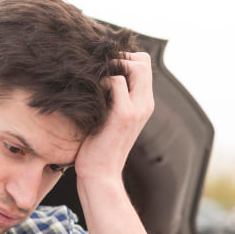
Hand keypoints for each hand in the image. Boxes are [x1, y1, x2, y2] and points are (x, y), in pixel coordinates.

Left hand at [74, 51, 154, 185]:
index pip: (144, 64)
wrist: (100, 176)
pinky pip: (117, 81)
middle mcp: (145, 104)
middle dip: (119, 58)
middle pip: (142, 60)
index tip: (102, 69)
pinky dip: (102, 81)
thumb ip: (111, 101)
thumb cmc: (98, 149)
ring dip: (111, 67)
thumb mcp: (108, 120)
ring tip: (94, 81)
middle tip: (97, 72)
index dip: (124, 59)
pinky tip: (89, 94)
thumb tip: (96, 81)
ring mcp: (137, 109)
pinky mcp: (123, 115)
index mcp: (144, 104)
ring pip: (135, 66)